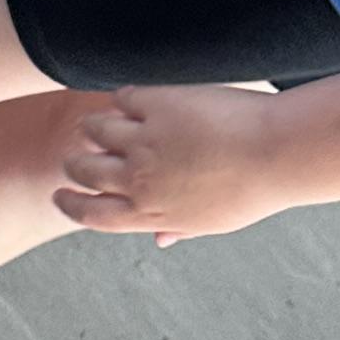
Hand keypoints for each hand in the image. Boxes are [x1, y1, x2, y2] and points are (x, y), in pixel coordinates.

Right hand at [51, 85, 286, 241]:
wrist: (279, 150)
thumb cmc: (253, 189)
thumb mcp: (212, 221)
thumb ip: (178, 227)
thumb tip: (161, 241)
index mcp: (149, 214)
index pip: (90, 214)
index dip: (70, 204)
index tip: (60, 195)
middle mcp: (138, 180)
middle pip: (84, 171)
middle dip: (75, 164)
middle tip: (75, 157)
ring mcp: (144, 140)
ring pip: (95, 130)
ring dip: (94, 127)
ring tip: (98, 123)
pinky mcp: (156, 104)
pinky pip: (123, 98)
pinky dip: (122, 99)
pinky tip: (131, 99)